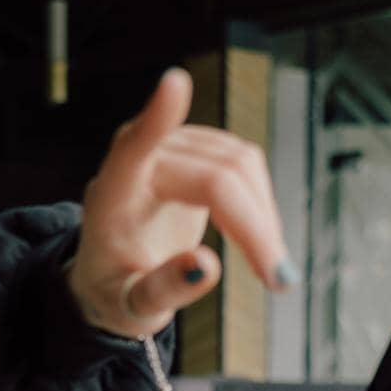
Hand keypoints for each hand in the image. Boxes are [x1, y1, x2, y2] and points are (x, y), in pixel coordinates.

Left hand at [69, 67, 290, 338]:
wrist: (111, 275)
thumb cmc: (114, 290)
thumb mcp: (130, 307)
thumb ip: (163, 290)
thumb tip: (206, 267)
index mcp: (112, 195)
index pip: (132, 148)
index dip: (158, 117)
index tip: (174, 83)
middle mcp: (141, 160)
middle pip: (215, 175)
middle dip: (255, 226)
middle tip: (279, 280)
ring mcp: (173, 148)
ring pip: (240, 165)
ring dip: (264, 217)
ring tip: (270, 269)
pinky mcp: (199, 149)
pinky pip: (246, 165)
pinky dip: (262, 205)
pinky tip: (259, 240)